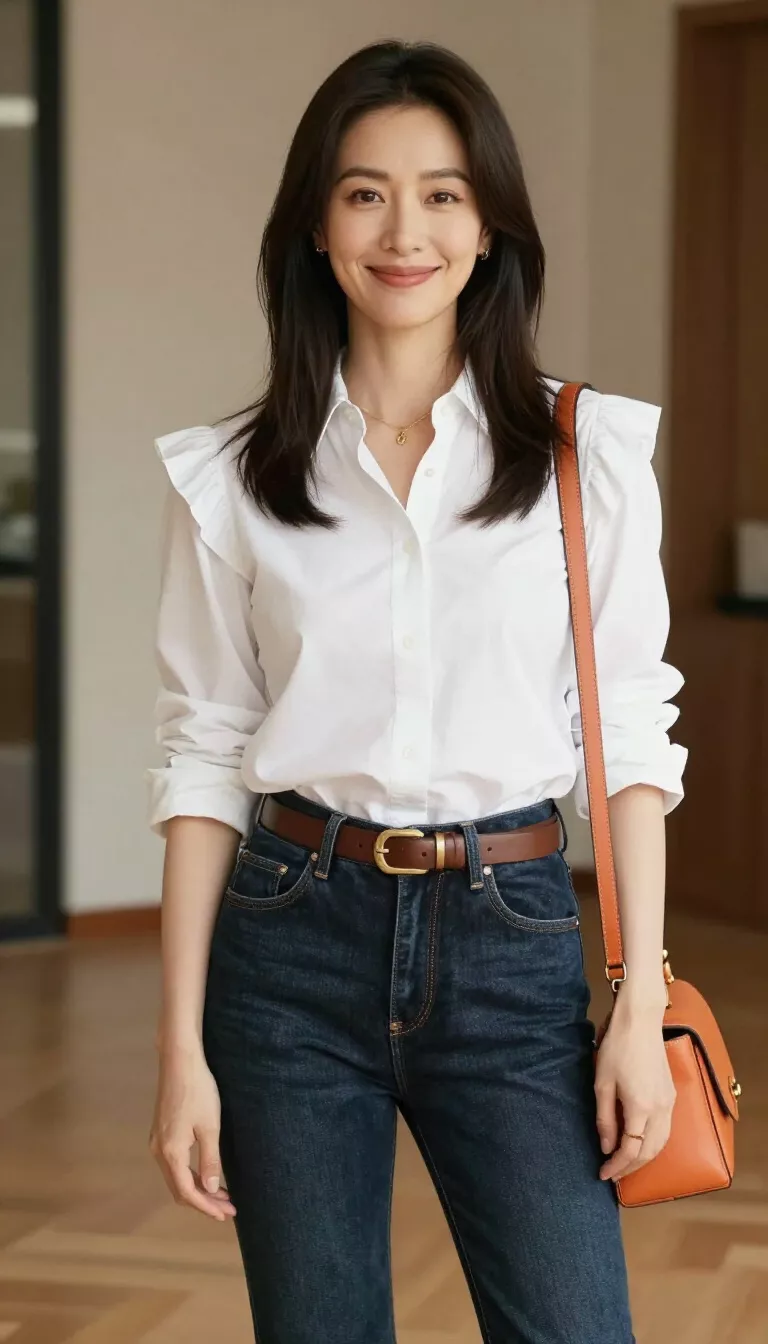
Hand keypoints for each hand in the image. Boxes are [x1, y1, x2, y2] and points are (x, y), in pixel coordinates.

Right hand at [149, 1043, 236, 1221]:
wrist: (179, 1061)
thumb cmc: (198, 1091)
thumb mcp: (210, 1127)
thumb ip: (210, 1160)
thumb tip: (211, 1188)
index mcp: (171, 1152)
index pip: (188, 1192)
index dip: (206, 1206)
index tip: (225, 1214)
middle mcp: (159, 1151)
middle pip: (179, 1188)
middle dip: (204, 1201)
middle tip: (228, 1208)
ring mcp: (157, 1141)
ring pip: (176, 1177)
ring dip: (197, 1188)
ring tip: (221, 1195)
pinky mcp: (161, 1132)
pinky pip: (174, 1164)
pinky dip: (189, 1174)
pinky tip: (205, 1174)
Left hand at [594, 994, 675, 1182]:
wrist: (640, 1021)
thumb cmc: (617, 1047)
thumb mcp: (602, 1083)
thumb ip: (604, 1118)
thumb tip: (606, 1147)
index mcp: (640, 1107)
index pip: (630, 1150)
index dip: (616, 1166)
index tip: (602, 1174)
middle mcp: (660, 1109)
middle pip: (649, 1152)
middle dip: (630, 1168)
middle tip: (612, 1175)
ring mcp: (669, 1103)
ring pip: (661, 1144)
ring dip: (644, 1159)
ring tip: (625, 1165)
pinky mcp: (671, 1095)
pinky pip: (666, 1131)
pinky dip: (654, 1145)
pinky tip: (640, 1145)